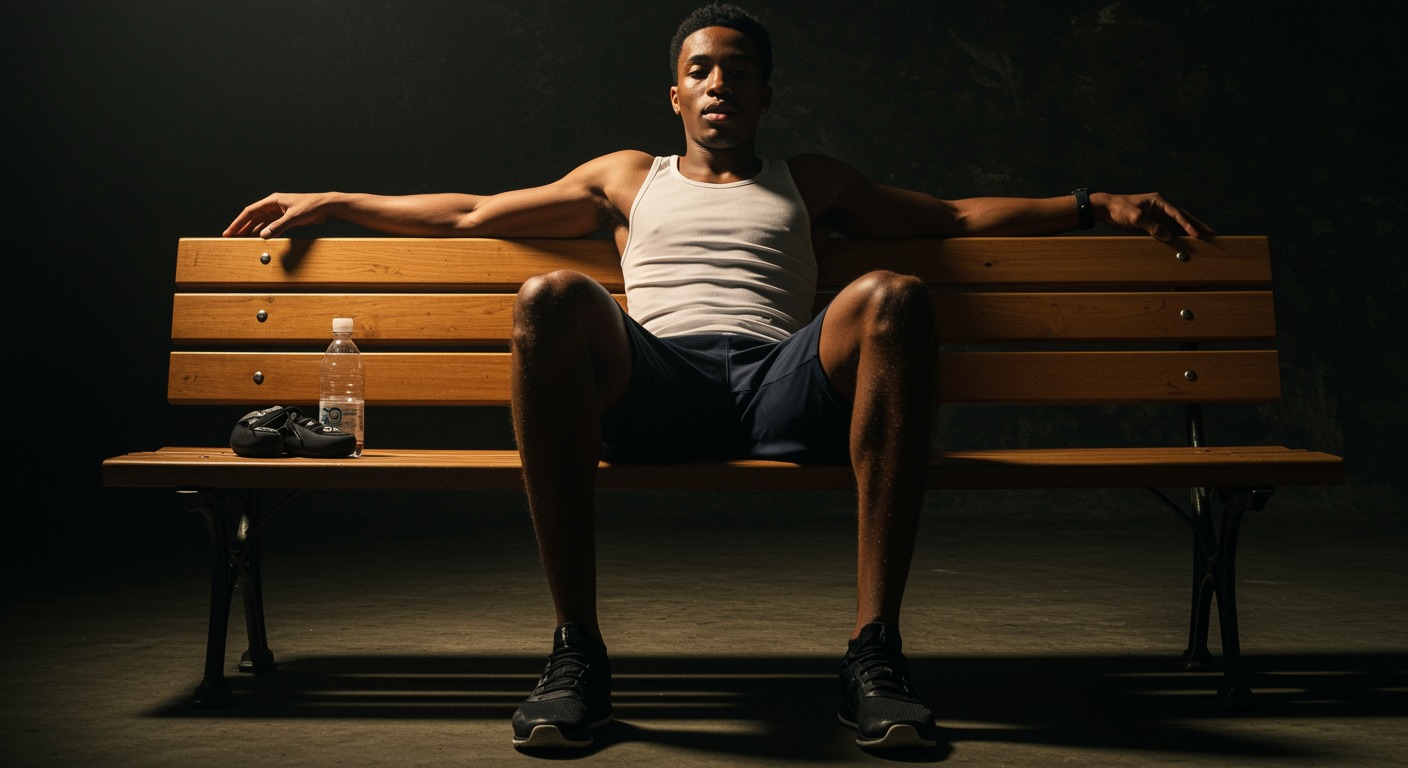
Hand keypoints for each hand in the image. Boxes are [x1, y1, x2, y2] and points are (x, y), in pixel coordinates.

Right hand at [223, 192, 334, 238]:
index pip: (249, 212)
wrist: (326, 206)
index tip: (230, 231)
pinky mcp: (285, 218)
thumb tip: (264, 235)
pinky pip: (269, 226)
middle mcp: (273, 206)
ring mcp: (278, 212)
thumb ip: (278, 227)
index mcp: (272, 201)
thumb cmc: (311, 206)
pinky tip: (257, 239)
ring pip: (260, 222)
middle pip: (252, 217)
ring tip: (241, 240)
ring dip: (250, 231)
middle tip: (231, 238)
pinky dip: (262, 232)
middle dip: (241, 227)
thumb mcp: (294, 217)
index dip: (238, 222)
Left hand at [1095, 192, 1213, 241]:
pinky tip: (1183, 241)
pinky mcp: (1151, 221)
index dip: (1188, 224)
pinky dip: (1176, 234)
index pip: (1177, 214)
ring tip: (1202, 238)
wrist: (1105, 208)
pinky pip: (1167, 228)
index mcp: (1159, 201)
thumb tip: (1168, 237)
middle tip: (1211, 233)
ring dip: (1188, 230)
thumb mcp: (1135, 218)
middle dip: (1196, 225)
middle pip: (1182, 216)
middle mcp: (1160, 206)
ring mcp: (1157, 214)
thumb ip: (1151, 227)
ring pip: (1176, 223)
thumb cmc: (1119, 209)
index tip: (1197, 234)